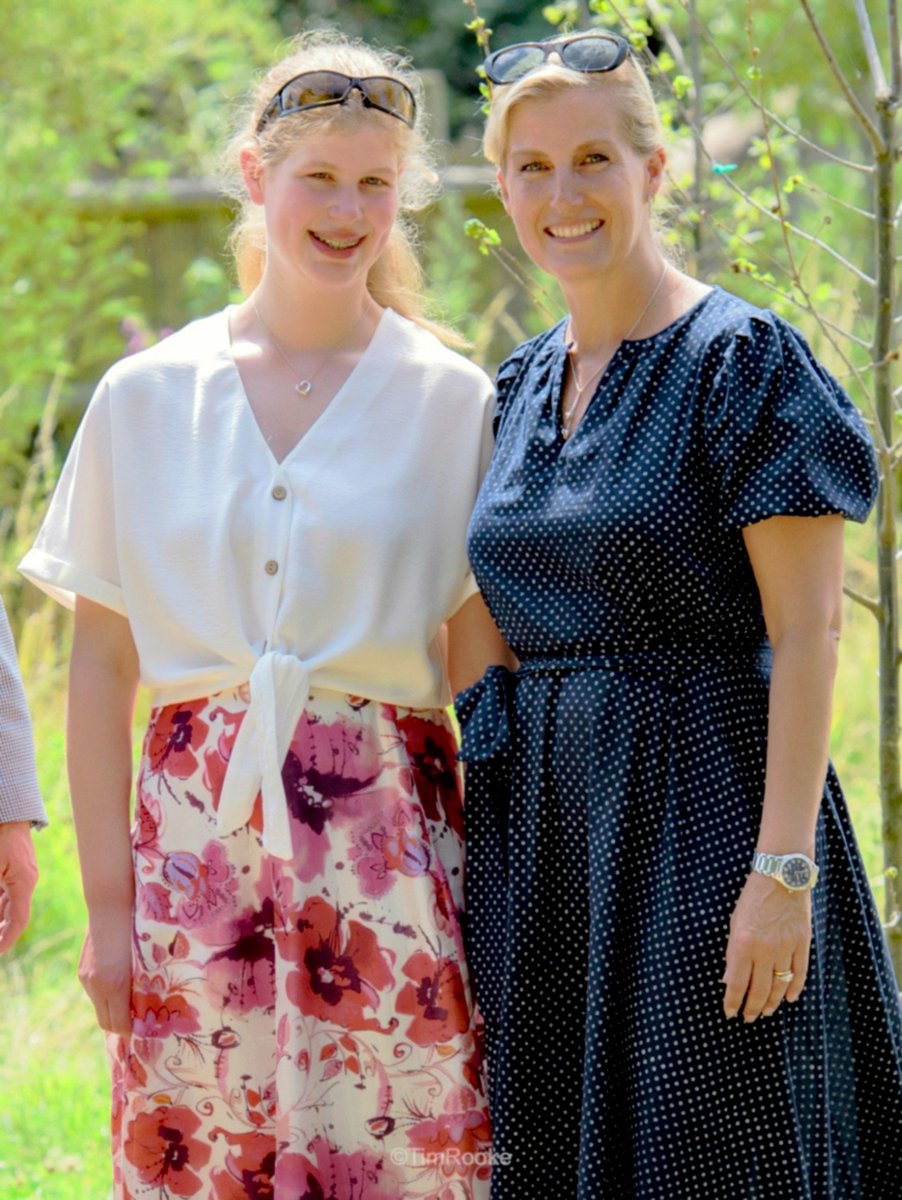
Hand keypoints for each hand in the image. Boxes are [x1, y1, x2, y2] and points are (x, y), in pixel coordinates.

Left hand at [0, 822, 38, 954]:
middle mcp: (26, 880)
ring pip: (8, 903)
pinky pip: (6, 891)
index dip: (7, 939)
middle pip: (13, 914)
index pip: (18, 920)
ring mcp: (21, 872)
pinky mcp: (15, 866)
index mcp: (24, 882)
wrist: (8, 806)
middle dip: (0, 931)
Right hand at [78, 910, 132, 1035]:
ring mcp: (87, 979)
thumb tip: (144, 1005)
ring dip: (112, 1009)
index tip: (143, 1030)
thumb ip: (140, 984)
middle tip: (137, 1021)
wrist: (110, 906)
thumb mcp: (143, 959)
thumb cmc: (136, 930)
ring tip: (129, 1002)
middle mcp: (97, 985)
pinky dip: (104, 995)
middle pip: (105, 1022)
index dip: (130, 1031)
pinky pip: (93, 993)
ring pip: (99, 1007)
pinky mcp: (82, 971)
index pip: (118, 1024)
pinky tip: (117, 984)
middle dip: (120, 1025)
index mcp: (115, 984)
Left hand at [723, 872, 810, 1021]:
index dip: (734, 1001)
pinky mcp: (803, 944)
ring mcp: (786, 948)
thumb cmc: (752, 899)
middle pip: (759, 989)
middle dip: (753, 1007)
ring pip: (779, 985)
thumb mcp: (734, 924)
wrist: (781, 878)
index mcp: (743, 943)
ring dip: (772, 1002)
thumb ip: (733, 953)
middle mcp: (765, 949)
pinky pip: (800, 973)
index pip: (738, 983)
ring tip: (766, 1012)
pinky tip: (789, 998)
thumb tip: (729, 980)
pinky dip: (795, 988)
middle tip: (749, 1018)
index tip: (731, 1012)